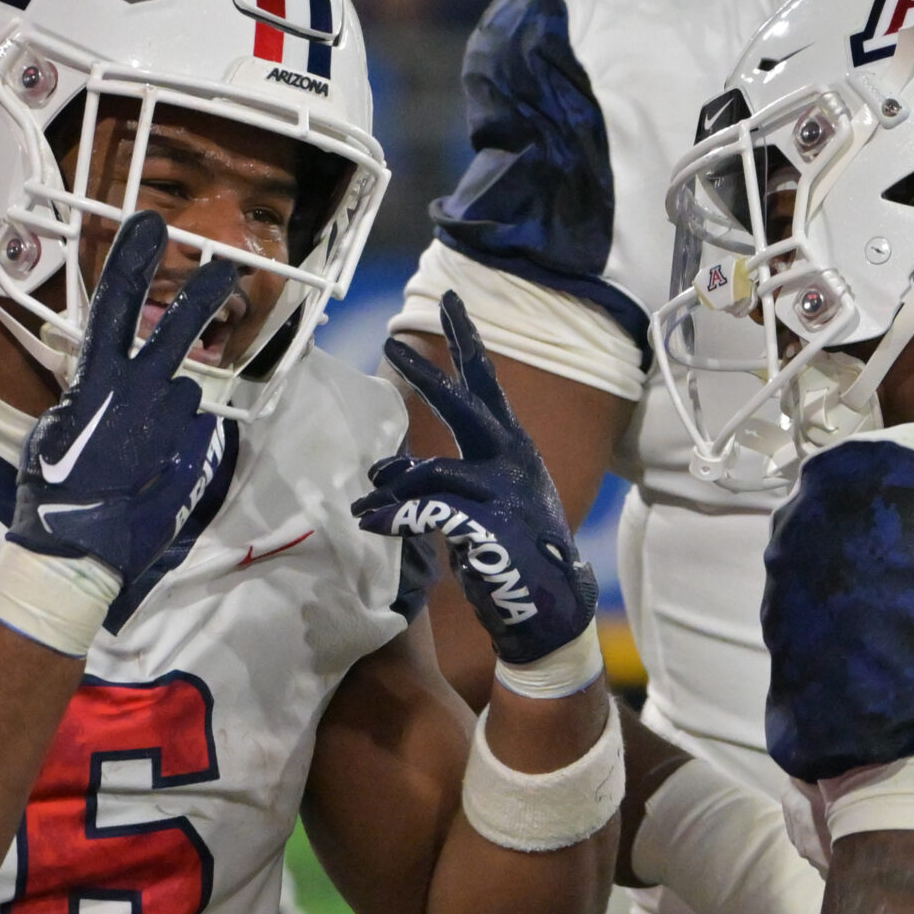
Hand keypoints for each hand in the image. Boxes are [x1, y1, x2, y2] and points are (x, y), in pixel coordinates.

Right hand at [7, 211, 236, 586]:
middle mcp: (140, 394)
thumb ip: (83, 398)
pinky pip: (185, 432)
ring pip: (179, 394)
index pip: (114, 306)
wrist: (78, 551)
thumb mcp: (54, 430)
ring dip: (165, 408)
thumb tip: (100, 389)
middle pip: (176, 332)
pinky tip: (148, 468)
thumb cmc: (51, 492)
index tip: (151, 225)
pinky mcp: (188, 454)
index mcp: (97, 382)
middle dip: (202, 296)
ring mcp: (169, 426)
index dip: (132, 260)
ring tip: (134, 449)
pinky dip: (172, 441)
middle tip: (228, 268)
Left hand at [360, 292, 597, 667]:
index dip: (468, 342)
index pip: (488, 386)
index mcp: (515, 450)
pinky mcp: (489, 528)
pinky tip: (375, 525)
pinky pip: (426, 512)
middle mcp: (514, 462)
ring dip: (391, 488)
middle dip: (428, 373)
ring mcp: (505, 494)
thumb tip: (384, 473)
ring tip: (365, 507)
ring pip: (433, 470)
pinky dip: (394, 518)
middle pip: (467, 404)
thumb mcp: (481, 505)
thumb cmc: (511, 555)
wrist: (548, 610)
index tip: (451, 302)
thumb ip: (441, 479)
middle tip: (390, 342)